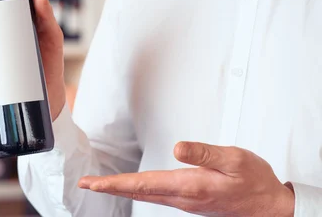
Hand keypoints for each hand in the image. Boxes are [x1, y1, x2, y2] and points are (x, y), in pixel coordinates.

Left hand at [78, 142, 294, 216]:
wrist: (270, 207)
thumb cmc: (253, 180)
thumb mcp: (234, 159)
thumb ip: (204, 152)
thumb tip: (177, 148)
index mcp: (190, 185)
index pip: (143, 184)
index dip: (115, 183)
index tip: (93, 183)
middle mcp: (183, 197)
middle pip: (138, 192)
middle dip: (109, 188)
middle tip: (85, 184)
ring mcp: (185, 201)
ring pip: (145, 195)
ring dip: (120, 189)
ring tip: (101, 184)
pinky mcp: (190, 200)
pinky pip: (155, 196)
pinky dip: (137, 191)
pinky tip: (132, 188)